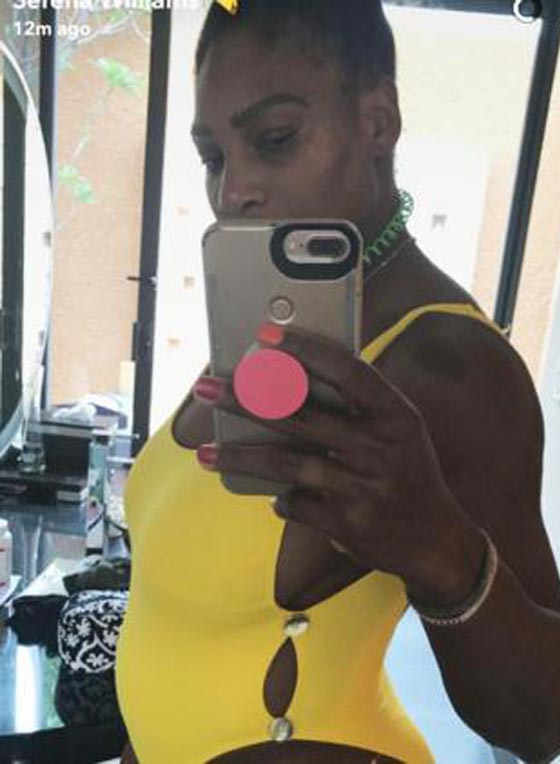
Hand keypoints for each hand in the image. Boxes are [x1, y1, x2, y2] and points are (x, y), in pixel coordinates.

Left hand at [194, 323, 485, 605]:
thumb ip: (358, 408)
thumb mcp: (399, 431)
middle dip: (246, 399)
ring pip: (287, 464)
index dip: (305, 349)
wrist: (434, 539)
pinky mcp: (350, 523)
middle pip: (300, 415)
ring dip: (240, 458)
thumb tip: (292, 378)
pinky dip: (280, 500)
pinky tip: (274, 497)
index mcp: (396, 414)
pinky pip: (296, 504)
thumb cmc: (406, 472)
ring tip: (204, 454)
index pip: (347, 370)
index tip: (265, 334)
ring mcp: (365, 486)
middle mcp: (380, 447)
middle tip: (206, 387)